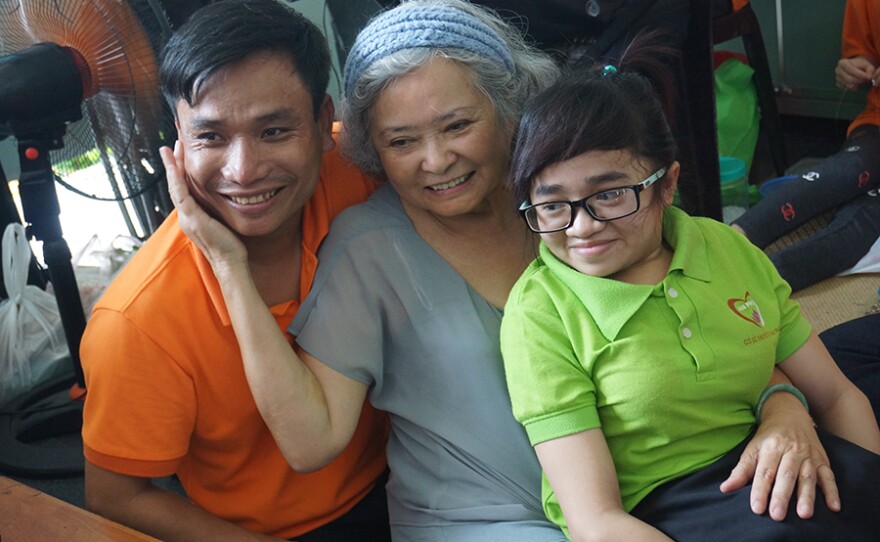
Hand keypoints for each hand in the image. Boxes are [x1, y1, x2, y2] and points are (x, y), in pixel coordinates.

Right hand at [160, 143, 247, 276]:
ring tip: (170, 148)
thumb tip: (228, 195)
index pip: (183, 188)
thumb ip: (218, 209)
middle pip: (175, 184)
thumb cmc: (230, 245)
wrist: (230, 263)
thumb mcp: (222, 221)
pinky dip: (177, 179)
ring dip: (172, 166)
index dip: (180, 171)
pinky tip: (175, 166)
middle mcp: (186, 216)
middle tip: (172, 144)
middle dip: (173, 163)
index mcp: (192, 215)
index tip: (181, 153)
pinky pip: (181, 195)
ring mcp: (187, 218)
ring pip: (175, 187)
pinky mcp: (193, 219)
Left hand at [719, 393, 838, 520]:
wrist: (789, 414)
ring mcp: (808, 456)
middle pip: (786, 475)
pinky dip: (833, 491)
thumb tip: (725, 489)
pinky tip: (834, 507)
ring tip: (804, 515)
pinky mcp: (823, 460)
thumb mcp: (752, 449)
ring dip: (807, 496)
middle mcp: (791, 451)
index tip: (756, 508)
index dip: (760, 490)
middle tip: (777, 515)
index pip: (764, 472)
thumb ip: (741, 471)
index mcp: (771, 448)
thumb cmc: (768, 438)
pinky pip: (829, 476)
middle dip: (782, 496)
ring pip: (808, 477)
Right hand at [835, 56, 875, 90]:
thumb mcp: (867, 64)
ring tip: (862, 81)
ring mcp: (836, 78)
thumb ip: (869, 70)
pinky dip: (853, 88)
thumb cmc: (860, 65)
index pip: (850, 69)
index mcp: (842, 62)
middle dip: (859, 81)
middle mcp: (837, 70)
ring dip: (857, 85)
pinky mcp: (838, 84)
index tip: (868, 77)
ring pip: (848, 85)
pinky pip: (846, 88)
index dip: (860, 74)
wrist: (854, 67)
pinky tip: (857, 83)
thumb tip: (868, 77)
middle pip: (849, 79)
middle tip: (866, 80)